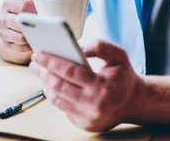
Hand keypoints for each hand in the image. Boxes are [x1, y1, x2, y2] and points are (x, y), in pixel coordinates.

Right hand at [0, 0, 44, 52]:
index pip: (23, 6)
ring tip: (45, 34)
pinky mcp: (6, 44)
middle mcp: (2, 18)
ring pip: (20, 38)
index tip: (46, 12)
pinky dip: (30, 46)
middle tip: (48, 25)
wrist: (18, 17)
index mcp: (8, 2)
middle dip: (35, 24)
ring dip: (33, 36)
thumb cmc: (28, 3)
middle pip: (20, 23)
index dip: (36, 10)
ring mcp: (3, 32)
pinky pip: (20, 48)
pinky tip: (39, 42)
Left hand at [29, 39, 144, 132]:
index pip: (70, 71)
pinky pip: (63, 108)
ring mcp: (88, 117)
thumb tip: (78, 45)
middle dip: (43, 72)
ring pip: (57, 100)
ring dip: (45, 84)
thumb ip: (100, 46)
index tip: (39, 53)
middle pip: (59, 86)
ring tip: (40, 71)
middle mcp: (94, 104)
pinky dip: (54, 95)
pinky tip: (51, 84)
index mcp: (102, 85)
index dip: (51, 61)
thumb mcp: (118, 54)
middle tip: (34, 61)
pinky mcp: (84, 125)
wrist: (134, 102)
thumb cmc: (123, 75)